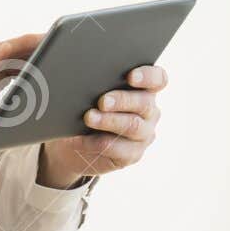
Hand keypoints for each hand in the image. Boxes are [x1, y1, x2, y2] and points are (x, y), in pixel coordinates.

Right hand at [0, 34, 44, 187]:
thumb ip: (8, 117)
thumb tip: (38, 120)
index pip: (13, 63)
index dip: (35, 55)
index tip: (57, 50)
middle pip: (10, 53)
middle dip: (35, 45)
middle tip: (60, 38)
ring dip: (22, 43)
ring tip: (45, 37)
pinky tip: (14, 48)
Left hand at [36, 65, 167, 188]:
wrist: (72, 144)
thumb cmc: (83, 110)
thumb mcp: (90, 94)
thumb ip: (97, 85)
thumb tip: (85, 79)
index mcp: (145, 89)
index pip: (157, 79)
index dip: (148, 76)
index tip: (130, 76)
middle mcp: (149, 111)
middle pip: (144, 103)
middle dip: (122, 100)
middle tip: (102, 101)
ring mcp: (143, 134)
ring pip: (132, 126)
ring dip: (109, 121)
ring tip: (89, 117)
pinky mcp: (132, 154)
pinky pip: (119, 148)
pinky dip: (97, 142)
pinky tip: (81, 140)